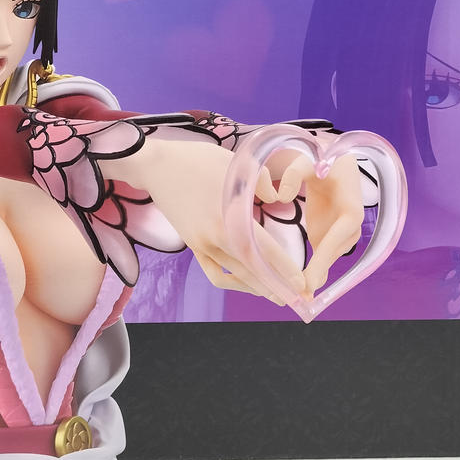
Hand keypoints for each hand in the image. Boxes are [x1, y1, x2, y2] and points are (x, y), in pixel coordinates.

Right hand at [101, 139, 309, 303]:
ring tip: (277, 296)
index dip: (283, 269)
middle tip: (297, 299)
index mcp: (228, 217)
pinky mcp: (193, 246)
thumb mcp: (237, 165)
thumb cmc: (199, 161)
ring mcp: (202, 244)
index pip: (262, 250)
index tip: (301, 283)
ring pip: (234, 275)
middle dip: (276, 287)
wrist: (158, 166)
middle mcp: (215, 237)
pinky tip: (247, 283)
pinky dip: (232, 282)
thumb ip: (262, 183)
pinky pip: (215, 273)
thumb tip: (277, 198)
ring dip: (257, 288)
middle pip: (251, 270)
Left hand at [273, 151, 364, 292]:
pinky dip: (314, 273)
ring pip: (328, 260)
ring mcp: (342, 235)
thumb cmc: (322, 161)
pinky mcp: (331, 238)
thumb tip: (279, 195)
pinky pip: (323, 259)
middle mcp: (351, 226)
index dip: (324, 259)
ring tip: (299, 298)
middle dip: (317, 274)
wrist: (333, 166)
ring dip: (315, 278)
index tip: (310, 279)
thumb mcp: (307, 161)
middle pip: (333, 254)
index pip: (338, 237)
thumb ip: (293, 174)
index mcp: (352, 209)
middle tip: (301, 297)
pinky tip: (302, 291)